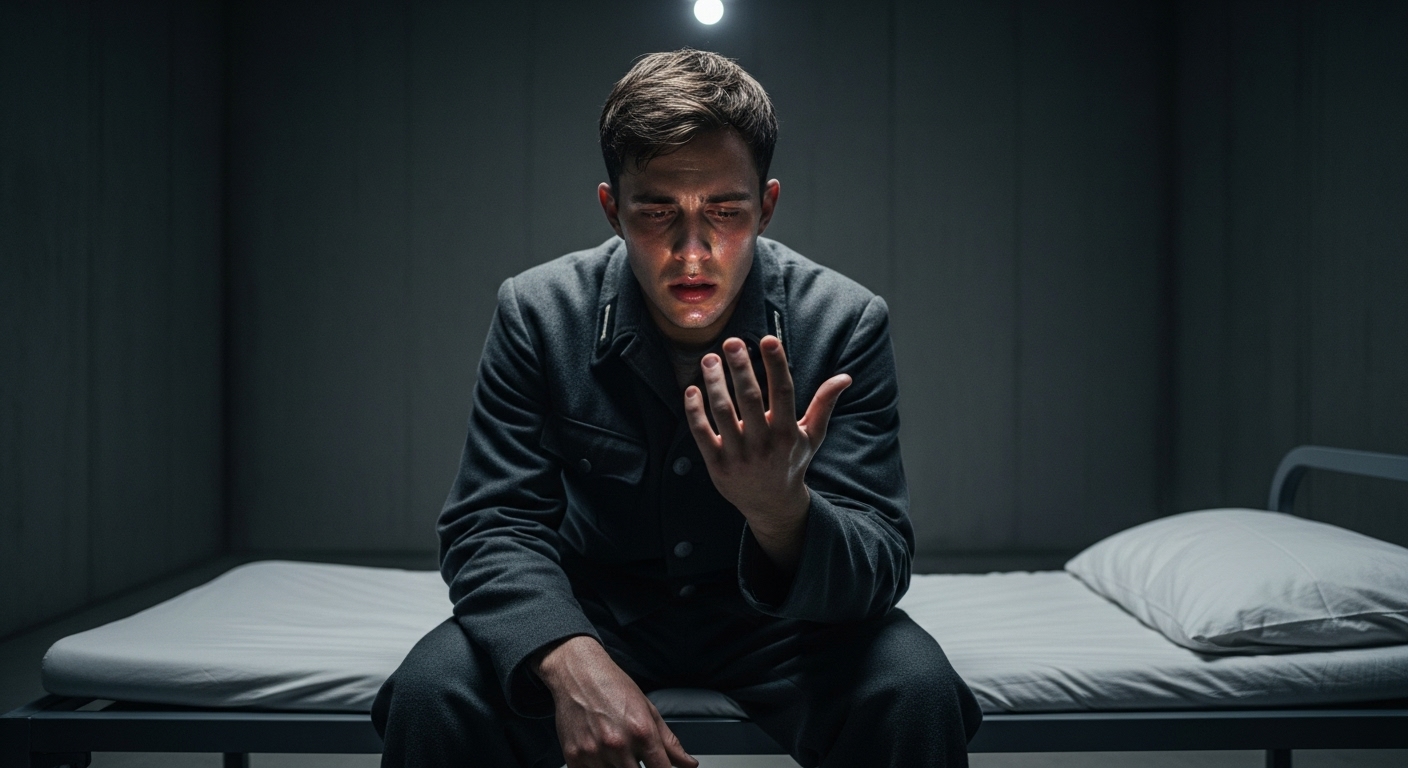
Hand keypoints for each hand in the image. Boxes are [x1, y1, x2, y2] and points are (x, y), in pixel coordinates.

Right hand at [536, 636, 697, 767]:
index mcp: (642, 732)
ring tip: (615, 750)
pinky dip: (597, 767)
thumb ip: (670, 742)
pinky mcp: (573, 757)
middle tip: (634, 755)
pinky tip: (599, 752)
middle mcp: (618, 744)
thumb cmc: (613, 687)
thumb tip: (689, 765)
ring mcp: (594, 753)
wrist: (577, 673)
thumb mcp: (648, 710)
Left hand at [684, 335, 851, 571]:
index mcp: (788, 433)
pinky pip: (702, 434)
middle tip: (731, 342)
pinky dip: (695, 412)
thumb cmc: (792, 463)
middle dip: (740, 368)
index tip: (767, 340)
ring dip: (715, 384)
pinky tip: (692, 390)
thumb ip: (824, 404)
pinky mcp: (717, 465)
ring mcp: (739, 455)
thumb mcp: (812, 436)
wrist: (772, 506)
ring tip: (709, 359)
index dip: (776, 365)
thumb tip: (845, 377)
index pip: (783, 392)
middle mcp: (764, 443)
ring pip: (723, 413)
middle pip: (750, 399)